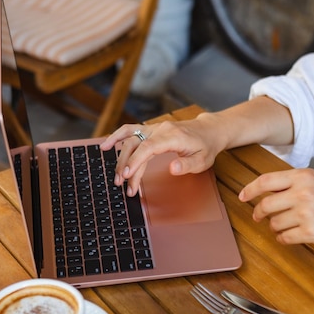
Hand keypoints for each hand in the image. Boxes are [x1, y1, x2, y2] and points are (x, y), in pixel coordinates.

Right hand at [100, 114, 227, 195]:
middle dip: (127, 166)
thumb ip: (187, 165)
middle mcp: (161, 129)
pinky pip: (130, 131)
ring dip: (121, 158)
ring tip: (116, 177)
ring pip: (130, 139)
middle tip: (123, 186)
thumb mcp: (203, 161)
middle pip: (136, 145)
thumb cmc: (205, 147)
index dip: (136, 160)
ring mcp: (154, 128)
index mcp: (173, 136)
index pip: (149, 147)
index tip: (127, 175)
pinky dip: (116, 137)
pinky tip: (105, 146)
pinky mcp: (150, 130)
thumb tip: (172, 168)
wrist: (208, 130)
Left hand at [239, 168, 313, 244]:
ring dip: (275, 227)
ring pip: (274, 223)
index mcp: (303, 176)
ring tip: (285, 225)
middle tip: (258, 216)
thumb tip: (265, 192)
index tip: (242, 196)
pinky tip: (290, 235)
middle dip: (258, 213)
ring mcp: (306, 213)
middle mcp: (303, 193)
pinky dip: (283, 238)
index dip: (250, 189)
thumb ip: (292, 183)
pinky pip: (284, 238)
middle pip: (265, 205)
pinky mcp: (310, 232)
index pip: (266, 181)